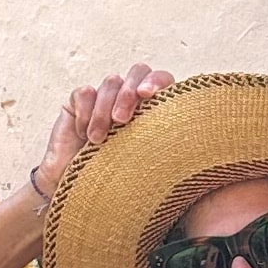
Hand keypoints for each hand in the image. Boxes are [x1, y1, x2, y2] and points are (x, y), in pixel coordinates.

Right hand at [30, 64, 168, 207]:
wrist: (77, 195)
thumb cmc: (118, 183)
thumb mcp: (148, 163)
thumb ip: (166, 142)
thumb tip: (190, 133)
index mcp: (154, 110)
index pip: (162, 79)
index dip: (156, 80)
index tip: (148, 96)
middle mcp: (130, 99)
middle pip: (138, 71)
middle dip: (128, 93)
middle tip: (121, 121)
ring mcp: (105, 98)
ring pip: (111, 82)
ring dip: (104, 111)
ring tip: (99, 140)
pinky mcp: (78, 102)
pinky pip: (84, 93)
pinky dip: (85, 113)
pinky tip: (83, 134)